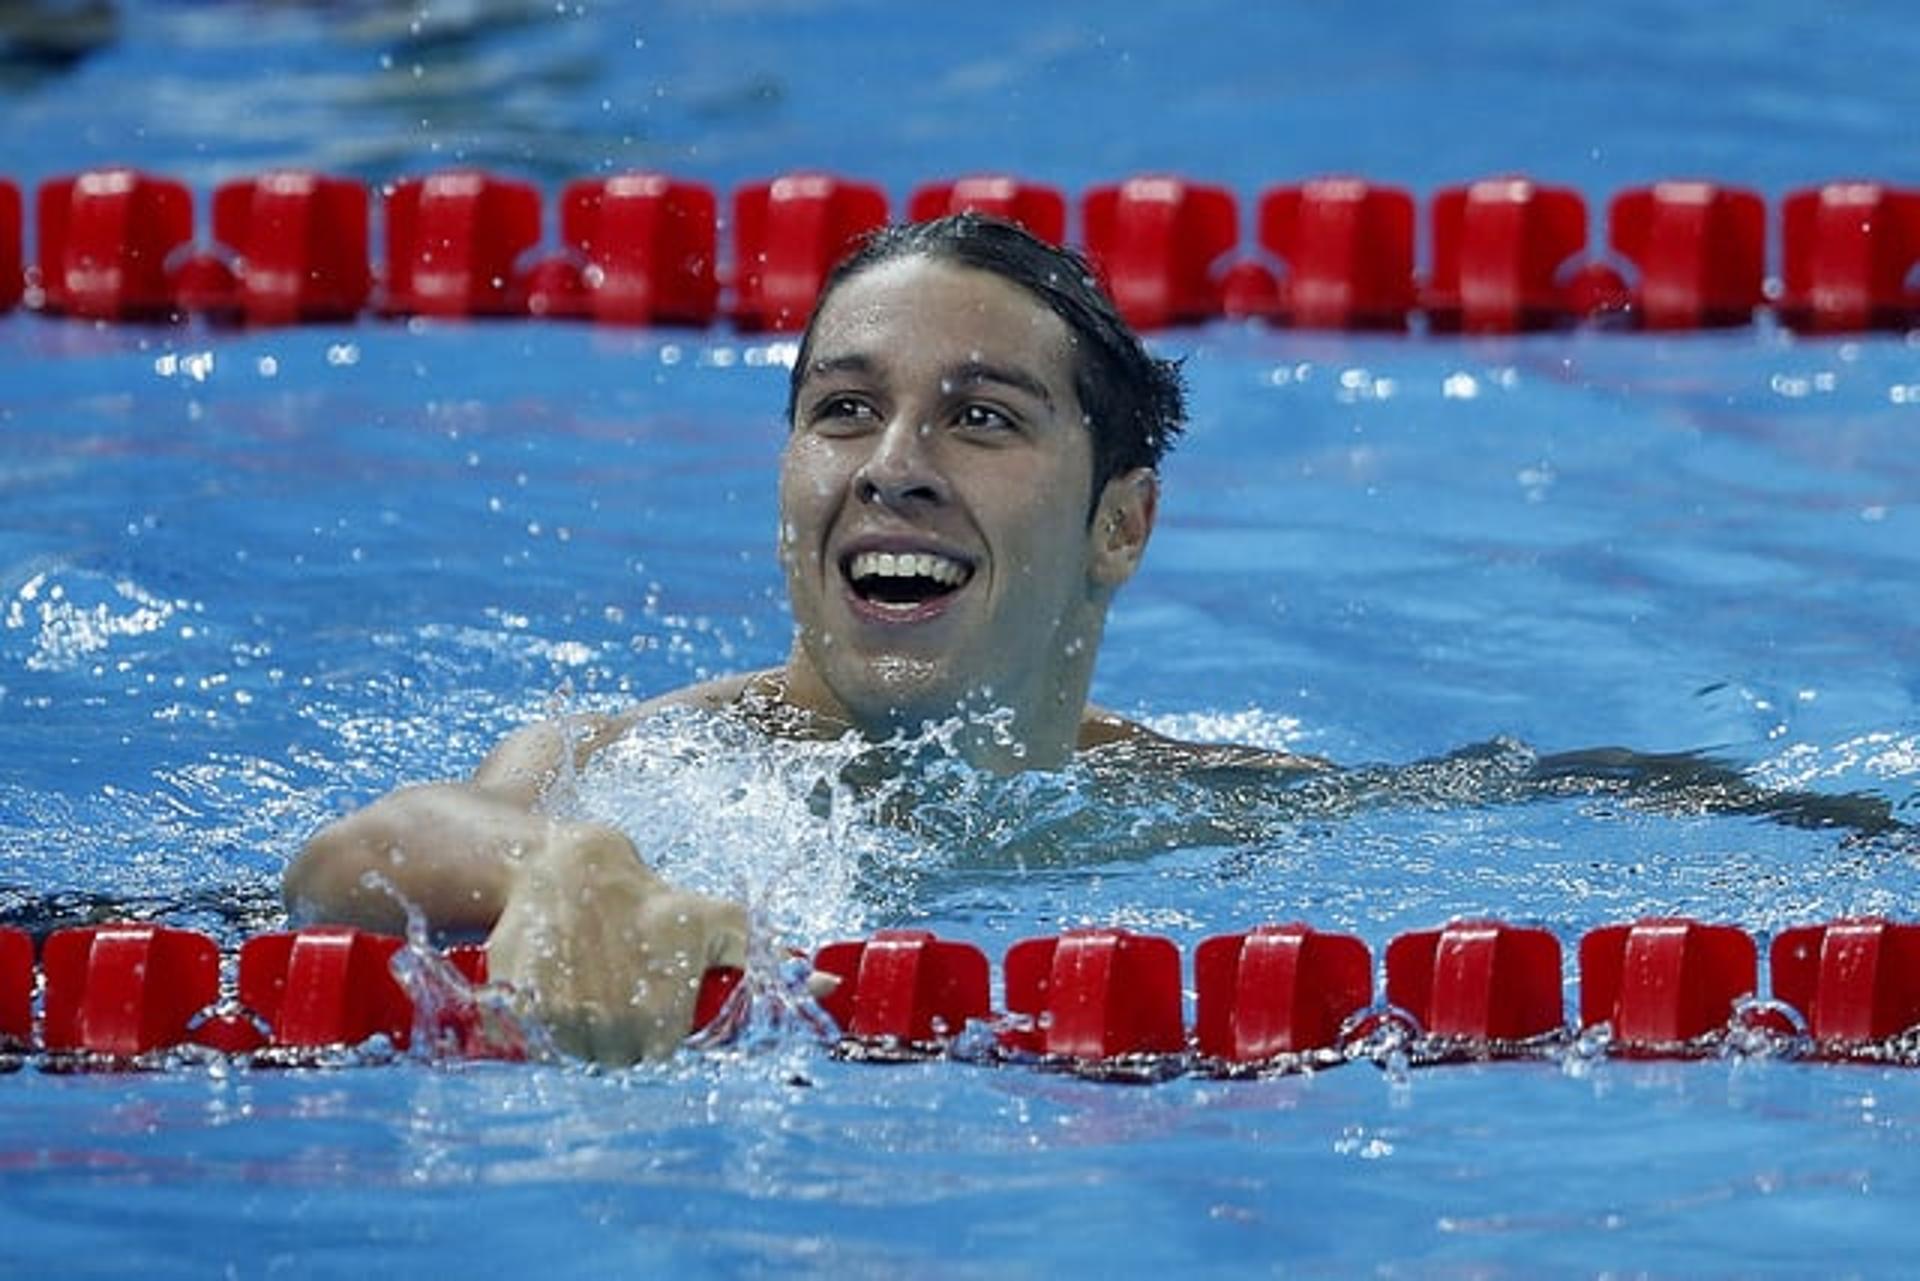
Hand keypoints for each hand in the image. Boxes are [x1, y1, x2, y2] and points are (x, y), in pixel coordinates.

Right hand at [485, 821, 747, 1063]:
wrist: (573, 866)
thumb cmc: (646, 896)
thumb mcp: (713, 918)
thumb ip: (743, 955)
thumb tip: (754, 982)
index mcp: (656, 1017)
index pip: (655, 1054)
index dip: (655, 1028)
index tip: (649, 999)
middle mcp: (606, 1023)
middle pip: (613, 1056)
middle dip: (618, 1031)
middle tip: (617, 988)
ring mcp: (558, 1014)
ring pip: (571, 1048)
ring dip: (579, 1026)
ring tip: (589, 981)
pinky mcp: (517, 999)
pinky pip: (532, 1028)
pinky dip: (541, 1010)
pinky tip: (558, 975)